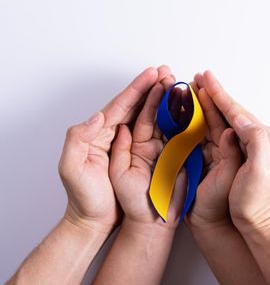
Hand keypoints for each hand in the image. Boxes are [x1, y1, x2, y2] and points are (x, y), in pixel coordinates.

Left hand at [58, 67, 159, 233]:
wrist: (94, 220)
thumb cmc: (83, 197)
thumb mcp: (71, 168)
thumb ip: (78, 139)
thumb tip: (98, 116)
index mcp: (99, 132)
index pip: (120, 105)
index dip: (136, 88)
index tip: (151, 73)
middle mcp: (113, 133)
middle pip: (135, 104)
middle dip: (151, 86)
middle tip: (167, 71)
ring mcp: (127, 143)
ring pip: (146, 115)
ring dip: (159, 99)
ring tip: (174, 84)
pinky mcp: (138, 154)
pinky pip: (153, 132)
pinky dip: (164, 119)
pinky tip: (175, 112)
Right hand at [196, 70, 269, 232]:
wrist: (254, 223)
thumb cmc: (256, 201)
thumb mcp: (261, 170)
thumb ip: (255, 141)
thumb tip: (239, 121)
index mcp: (261, 138)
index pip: (235, 111)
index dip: (219, 94)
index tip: (206, 78)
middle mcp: (254, 139)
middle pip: (228, 110)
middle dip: (212, 93)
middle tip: (199, 76)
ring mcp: (242, 148)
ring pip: (221, 119)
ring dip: (208, 103)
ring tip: (197, 88)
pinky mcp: (231, 158)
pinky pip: (217, 132)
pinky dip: (206, 119)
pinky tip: (198, 113)